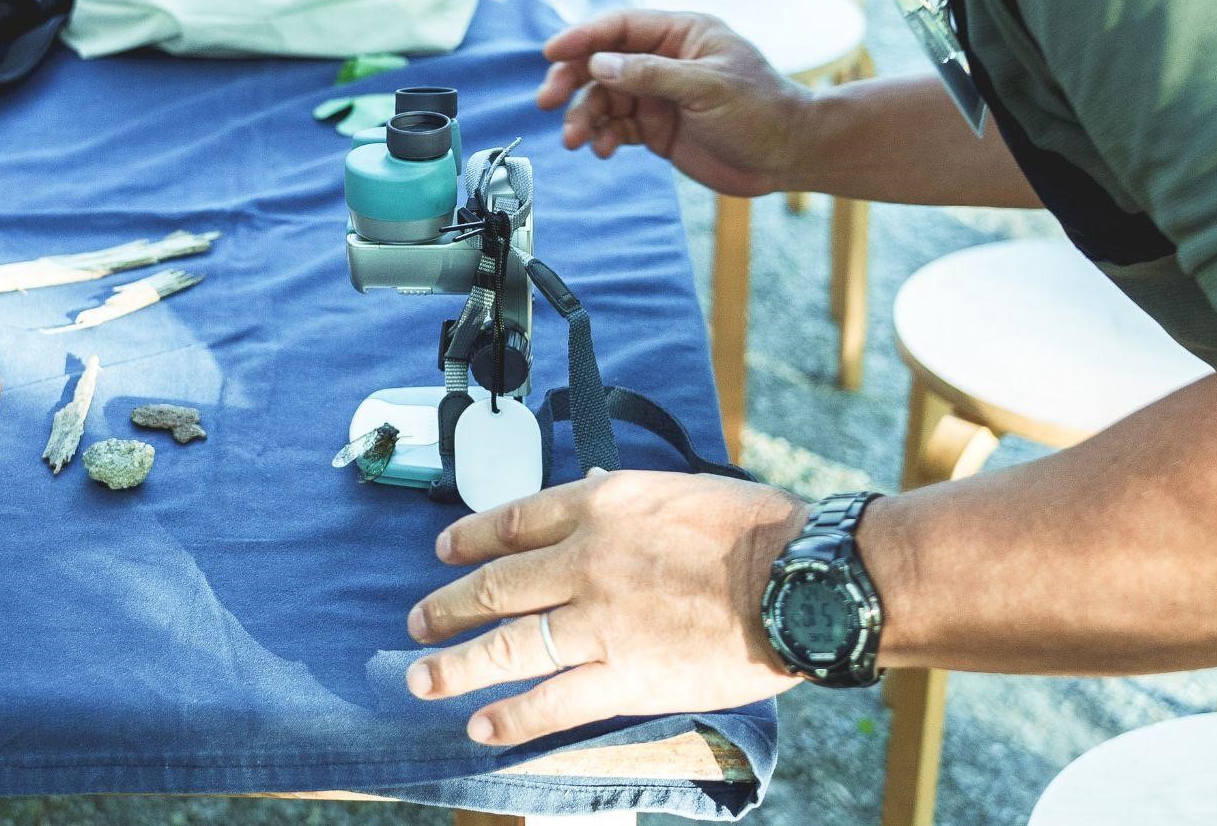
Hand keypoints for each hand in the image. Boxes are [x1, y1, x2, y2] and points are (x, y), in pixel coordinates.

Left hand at [404, 470, 806, 745]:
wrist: (800, 579)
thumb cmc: (756, 529)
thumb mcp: (675, 490)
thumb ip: (622, 504)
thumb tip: (586, 501)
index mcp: (599, 507)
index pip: (513, 520)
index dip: (471, 537)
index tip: (445, 549)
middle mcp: (584, 561)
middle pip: (495, 586)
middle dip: (447, 606)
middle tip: (416, 620)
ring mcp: (600, 622)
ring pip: (507, 646)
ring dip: (456, 665)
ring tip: (421, 678)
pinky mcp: (625, 676)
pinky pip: (553, 701)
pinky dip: (512, 717)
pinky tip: (481, 727)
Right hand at [536, 8, 813, 196]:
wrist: (789, 156)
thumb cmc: (762, 110)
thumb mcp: (707, 86)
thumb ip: (651, 74)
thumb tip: (599, 65)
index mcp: (680, 34)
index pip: (620, 27)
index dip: (583, 38)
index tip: (552, 53)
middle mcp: (664, 61)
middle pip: (601, 63)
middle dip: (572, 81)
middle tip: (548, 100)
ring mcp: (658, 95)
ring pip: (603, 100)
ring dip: (584, 117)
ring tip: (576, 139)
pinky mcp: (656, 128)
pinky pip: (616, 128)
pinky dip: (603, 137)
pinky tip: (603, 150)